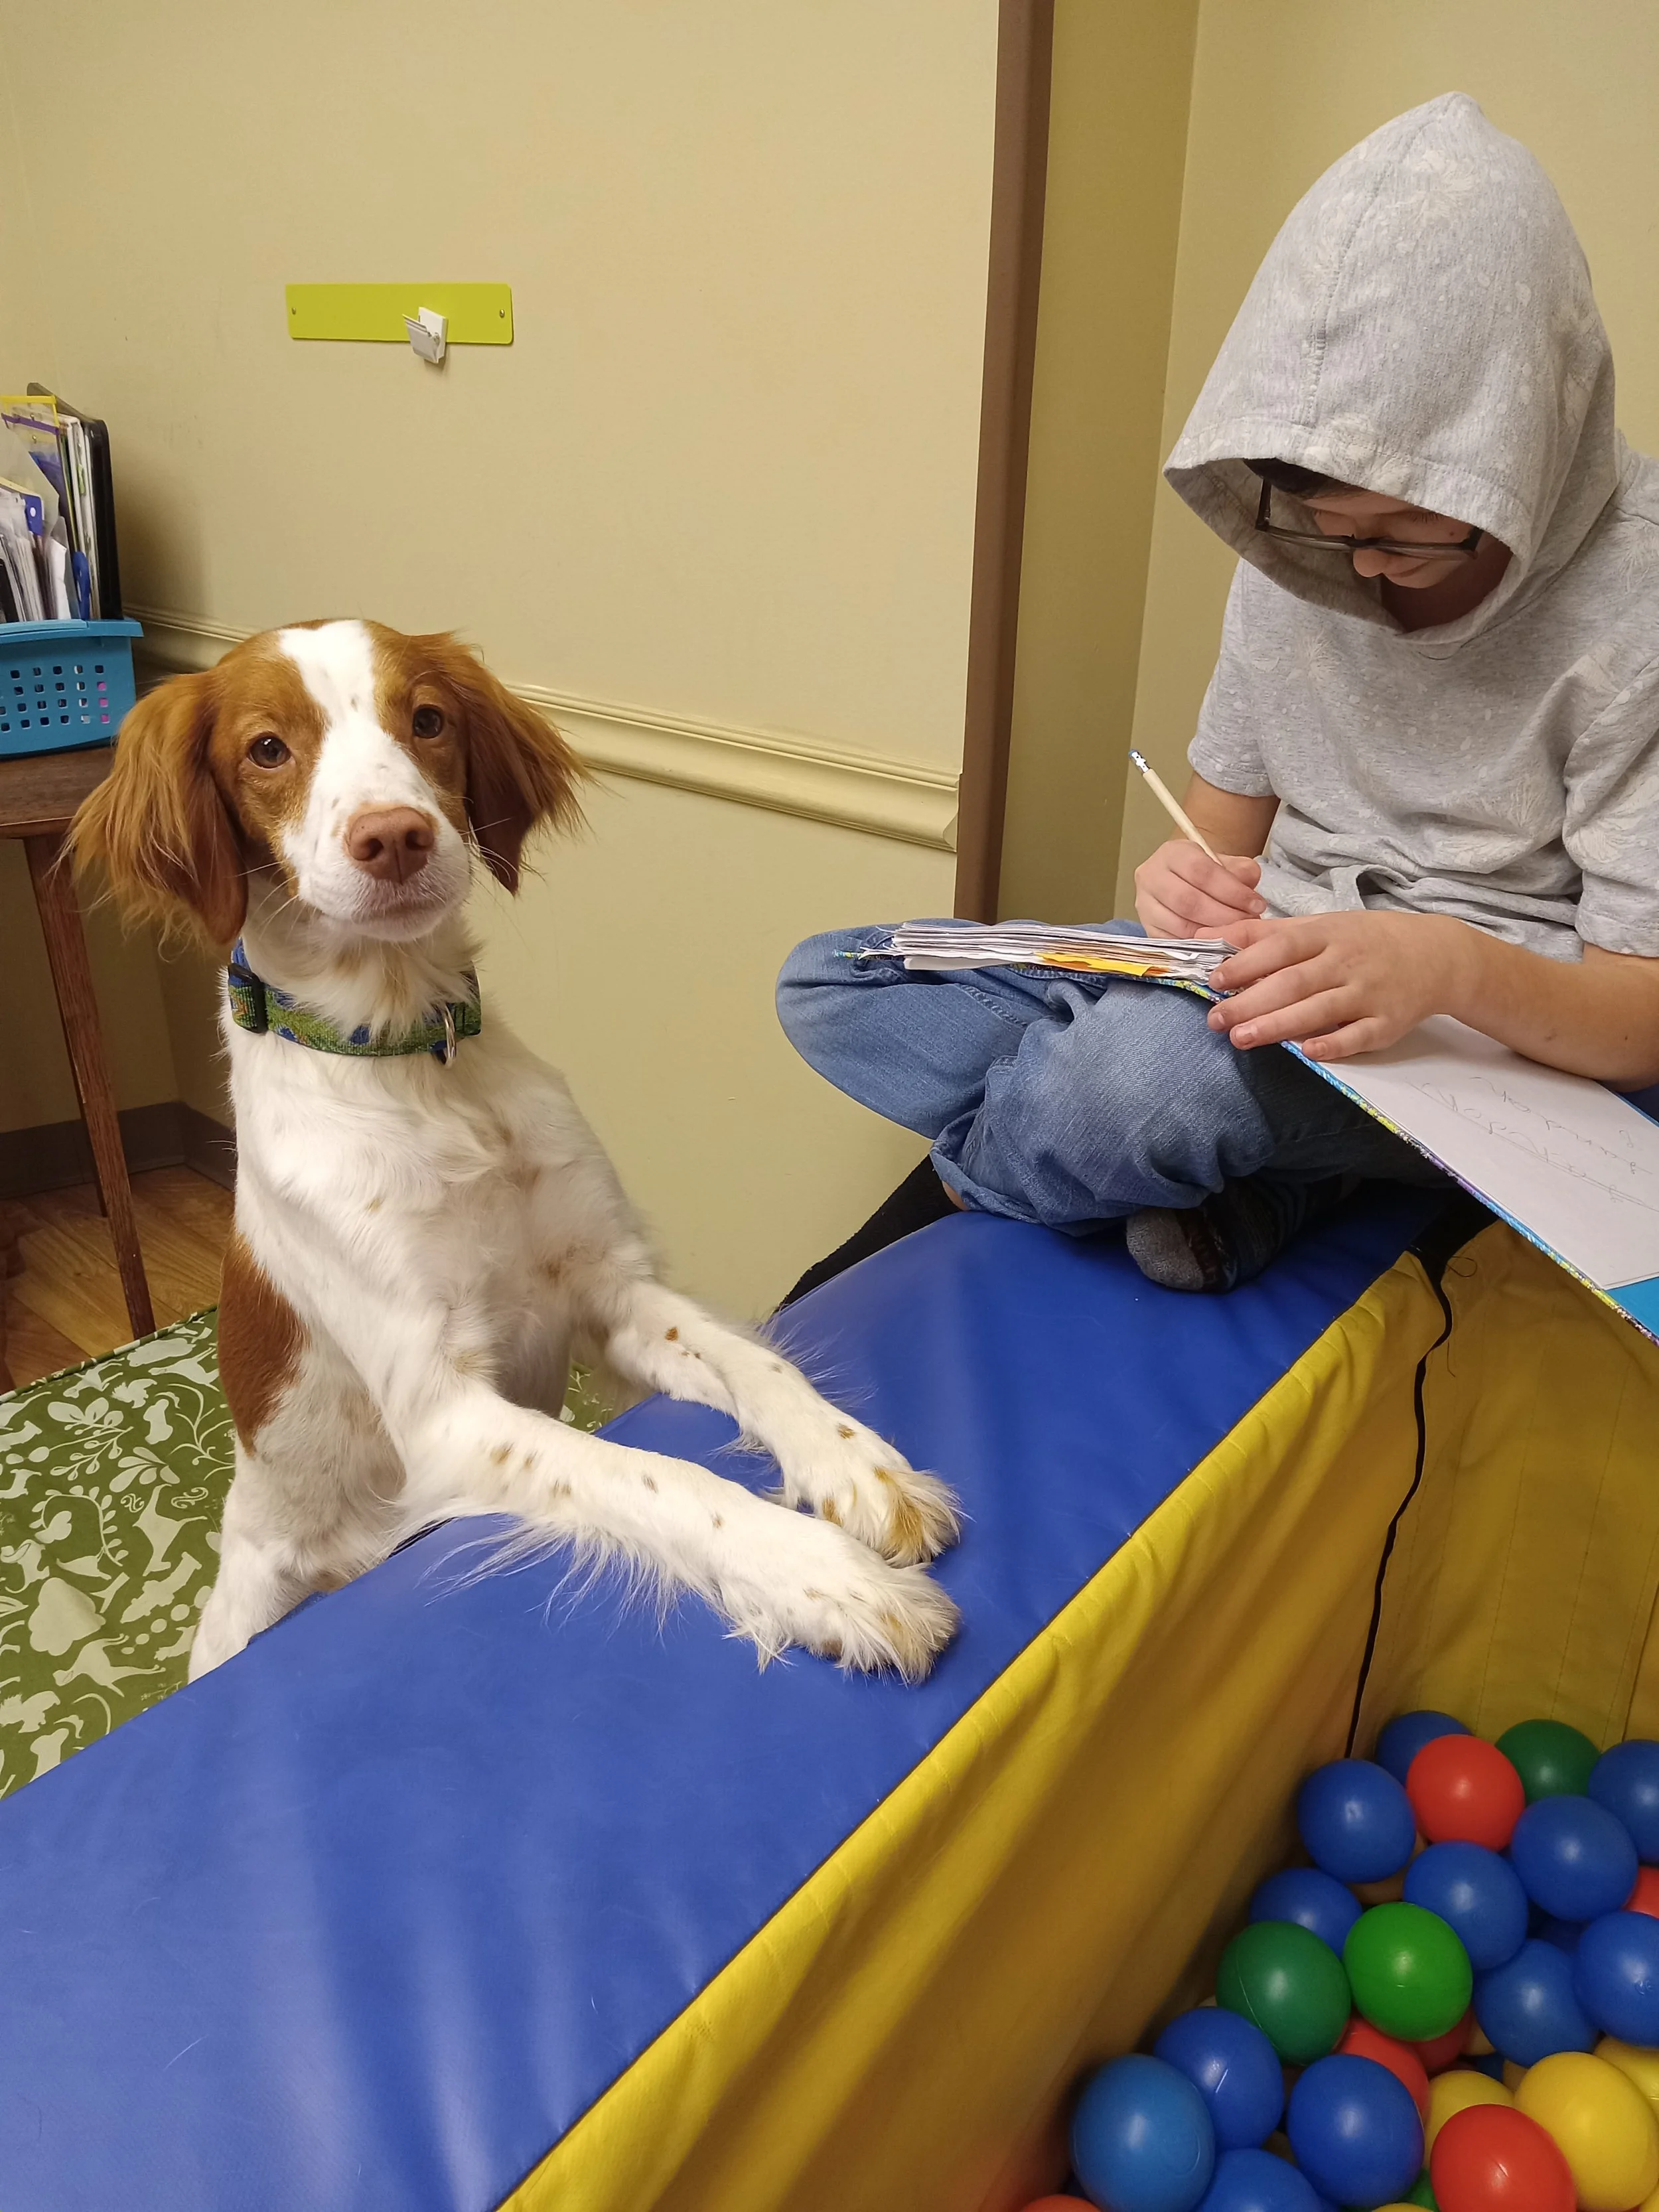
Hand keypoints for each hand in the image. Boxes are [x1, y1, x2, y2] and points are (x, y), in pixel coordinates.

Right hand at [1134, 840, 1266, 936]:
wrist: (1181, 879)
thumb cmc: (1205, 872)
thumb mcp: (1226, 862)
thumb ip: (1242, 872)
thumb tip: (1251, 897)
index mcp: (1172, 853)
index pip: (1201, 871)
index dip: (1232, 891)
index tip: (1256, 904)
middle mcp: (1151, 876)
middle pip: (1188, 901)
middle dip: (1224, 915)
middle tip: (1248, 922)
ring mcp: (1145, 904)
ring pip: (1179, 925)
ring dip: (1213, 934)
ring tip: (1235, 933)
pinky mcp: (1147, 928)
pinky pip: (1173, 942)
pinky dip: (1198, 946)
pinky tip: (1216, 943)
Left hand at [1207, 910, 1477, 1059]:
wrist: (1436, 955)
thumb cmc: (1364, 941)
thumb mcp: (1320, 927)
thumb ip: (1265, 934)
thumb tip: (1206, 935)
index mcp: (1328, 934)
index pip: (1281, 946)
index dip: (1247, 963)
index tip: (1215, 980)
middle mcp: (1347, 962)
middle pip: (1294, 982)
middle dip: (1251, 1002)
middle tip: (1216, 1020)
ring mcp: (1369, 993)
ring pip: (1319, 1010)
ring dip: (1278, 1025)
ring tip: (1241, 1038)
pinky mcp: (1387, 1023)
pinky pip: (1358, 1036)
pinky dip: (1333, 1044)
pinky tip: (1306, 1051)